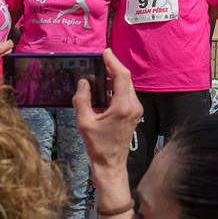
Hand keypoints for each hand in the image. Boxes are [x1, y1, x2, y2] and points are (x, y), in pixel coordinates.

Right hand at [74, 48, 142, 169]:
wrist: (111, 165)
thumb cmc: (98, 146)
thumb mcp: (84, 122)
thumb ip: (82, 100)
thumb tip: (83, 83)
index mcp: (123, 106)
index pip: (122, 75)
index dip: (113, 61)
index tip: (105, 52)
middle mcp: (133, 106)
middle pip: (125, 78)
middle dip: (113, 67)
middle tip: (101, 61)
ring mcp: (135, 110)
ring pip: (127, 85)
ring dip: (115, 78)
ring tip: (100, 74)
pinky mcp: (134, 113)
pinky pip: (126, 94)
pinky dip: (116, 88)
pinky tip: (105, 89)